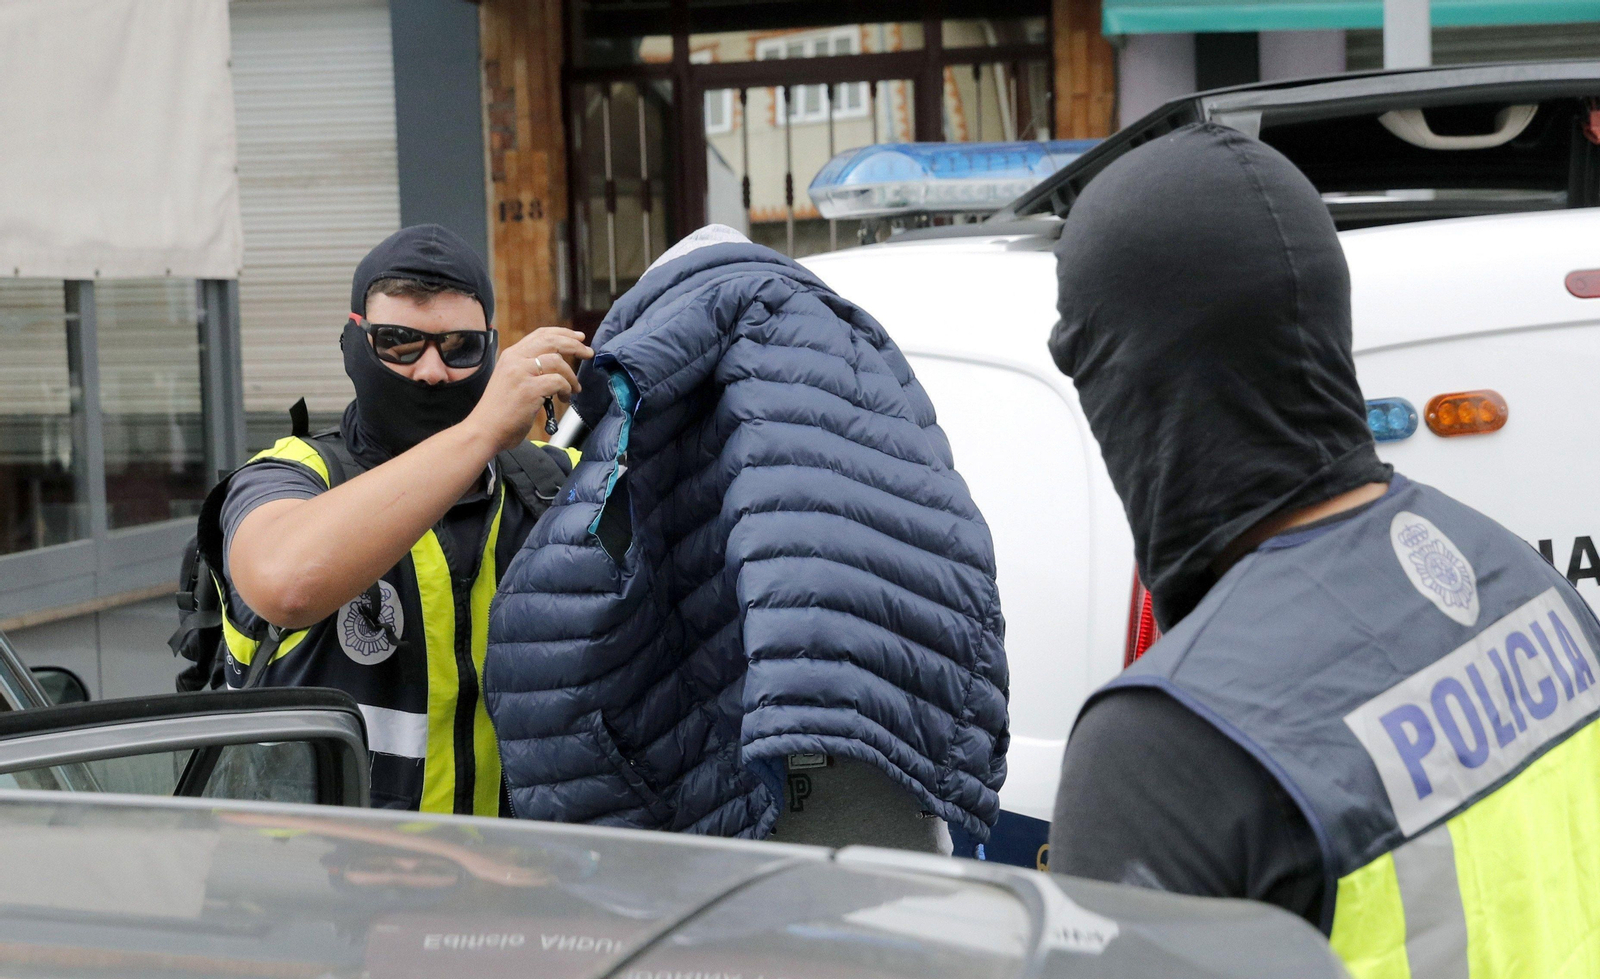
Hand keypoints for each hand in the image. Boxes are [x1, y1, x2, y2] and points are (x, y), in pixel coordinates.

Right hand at [465, 328, 592, 452]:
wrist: (484, 430)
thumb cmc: (500, 411)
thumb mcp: (511, 380)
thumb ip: (528, 369)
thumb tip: (556, 364)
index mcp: (511, 355)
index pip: (540, 334)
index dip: (563, 333)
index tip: (578, 338)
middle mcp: (515, 360)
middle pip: (552, 341)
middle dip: (575, 345)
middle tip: (588, 353)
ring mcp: (521, 373)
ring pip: (558, 362)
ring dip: (572, 376)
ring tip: (574, 388)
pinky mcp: (529, 389)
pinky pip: (558, 382)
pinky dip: (567, 389)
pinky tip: (565, 399)